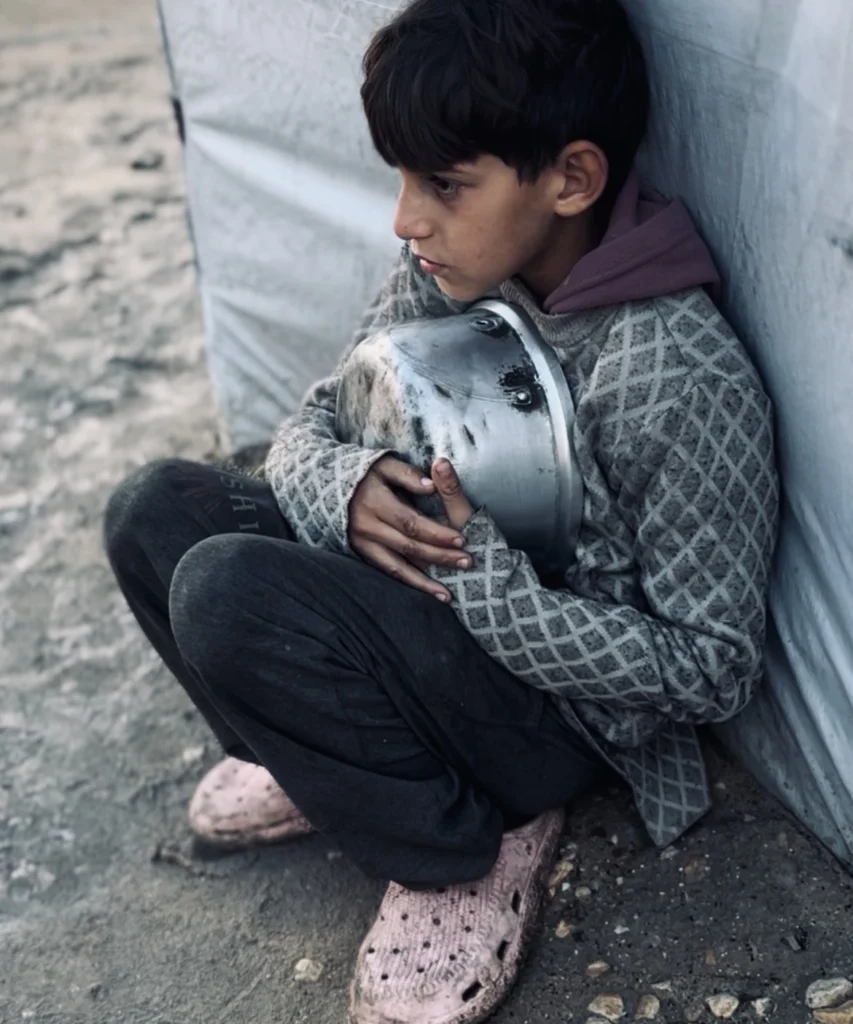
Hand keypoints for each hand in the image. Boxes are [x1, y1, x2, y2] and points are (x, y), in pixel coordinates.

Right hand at [349, 455, 470, 600]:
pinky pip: (388, 572)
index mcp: (374, 502)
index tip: (461, 540)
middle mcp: (366, 526)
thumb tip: (431, 486)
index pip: (411, 522)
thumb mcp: (384, 464)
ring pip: (397, 567)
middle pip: (408, 546)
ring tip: (448, 594)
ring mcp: (362, 544)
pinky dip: (410, 583)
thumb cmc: (365, 474)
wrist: (327, 488)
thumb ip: (408, 475)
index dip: (436, 533)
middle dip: (439, 556)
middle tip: (467, 562)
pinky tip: (430, 593)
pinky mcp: (362, 554)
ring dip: (424, 582)